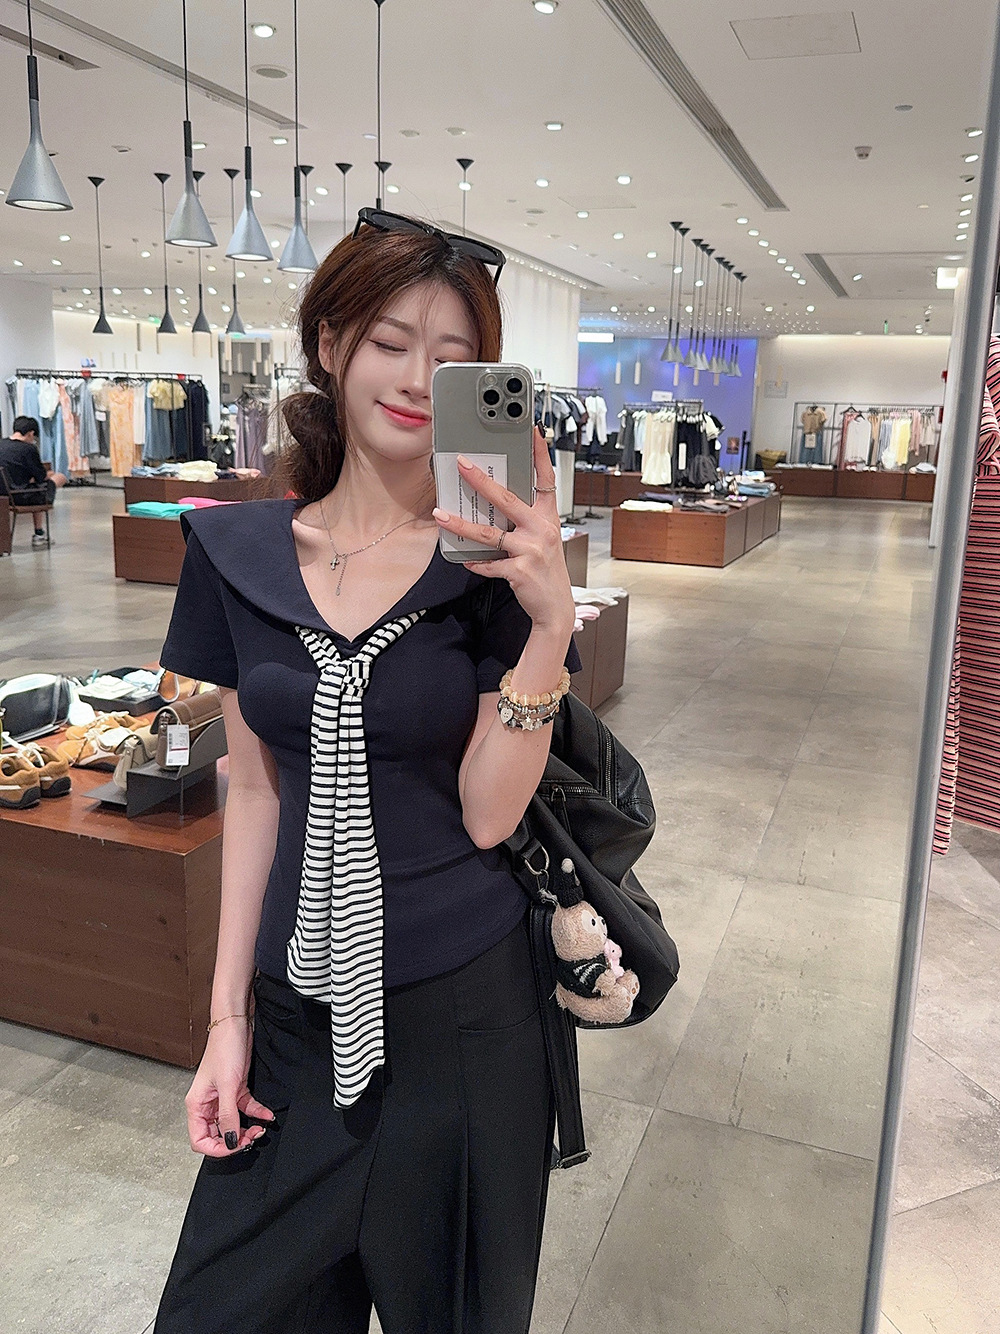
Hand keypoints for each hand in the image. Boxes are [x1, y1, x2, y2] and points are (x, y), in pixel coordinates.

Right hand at [185, 1017, 274, 1156]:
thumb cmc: (224, 1048)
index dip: (218, 1148)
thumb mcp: (228, 1086)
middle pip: (217, 1135)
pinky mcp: (236, 1089)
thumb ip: (228, 1116)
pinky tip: (266, 1115)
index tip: (236, 1146)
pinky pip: (245, 1109)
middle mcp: (208, 1103)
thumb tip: (230, 1141)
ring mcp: (222, 1097)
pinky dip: (256, 1114)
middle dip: (235, 1140)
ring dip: (247, 1129)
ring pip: (233, 1123)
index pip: (200, 1140)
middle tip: (251, 1137)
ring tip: (260, 1128)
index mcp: (197, 1105)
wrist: (236, 1025)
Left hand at [432, 428, 574, 634]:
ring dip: (461, 524)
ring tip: (441, 515)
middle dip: (481, 480)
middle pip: (507, 499)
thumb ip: (525, 523)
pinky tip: (465, 560)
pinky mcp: (519, 570)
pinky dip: (475, 563)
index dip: (540, 455)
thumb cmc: (547, 572)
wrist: (556, 608)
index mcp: (548, 518)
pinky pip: (488, 564)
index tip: (534, 433)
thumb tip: (493, 508)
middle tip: (462, 464)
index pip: (546, 480)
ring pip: (488, 533)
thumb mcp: (544, 541)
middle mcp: (542, 530)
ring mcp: (531, 550)